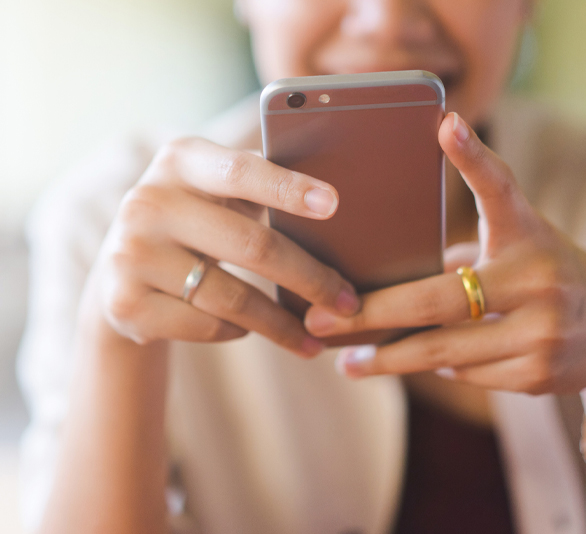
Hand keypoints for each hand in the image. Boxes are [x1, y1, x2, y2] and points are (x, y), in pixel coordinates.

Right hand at [88, 137, 359, 355]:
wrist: (121, 271)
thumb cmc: (198, 221)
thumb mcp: (216, 192)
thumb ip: (260, 187)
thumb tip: (338, 207)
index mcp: (181, 160)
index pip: (241, 171)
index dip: (288, 188)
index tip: (334, 204)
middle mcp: (148, 201)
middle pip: (252, 245)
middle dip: (311, 279)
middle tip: (348, 303)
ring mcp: (130, 254)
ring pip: (232, 298)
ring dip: (282, 324)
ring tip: (316, 337)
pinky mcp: (124, 303)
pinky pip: (207, 325)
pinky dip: (238, 331)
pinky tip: (250, 330)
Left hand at [304, 113, 585, 396]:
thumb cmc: (551, 278)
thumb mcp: (524, 250)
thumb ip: (468, 255)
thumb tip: (384, 280)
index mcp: (531, 235)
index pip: (502, 189)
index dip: (473, 157)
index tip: (445, 122)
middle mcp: (541, 278)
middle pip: (439, 299)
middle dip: (372, 314)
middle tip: (322, 319)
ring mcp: (545, 330)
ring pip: (445, 350)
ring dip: (391, 358)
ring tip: (348, 360)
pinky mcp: (541, 373)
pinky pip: (467, 374)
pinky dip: (438, 369)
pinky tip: (417, 364)